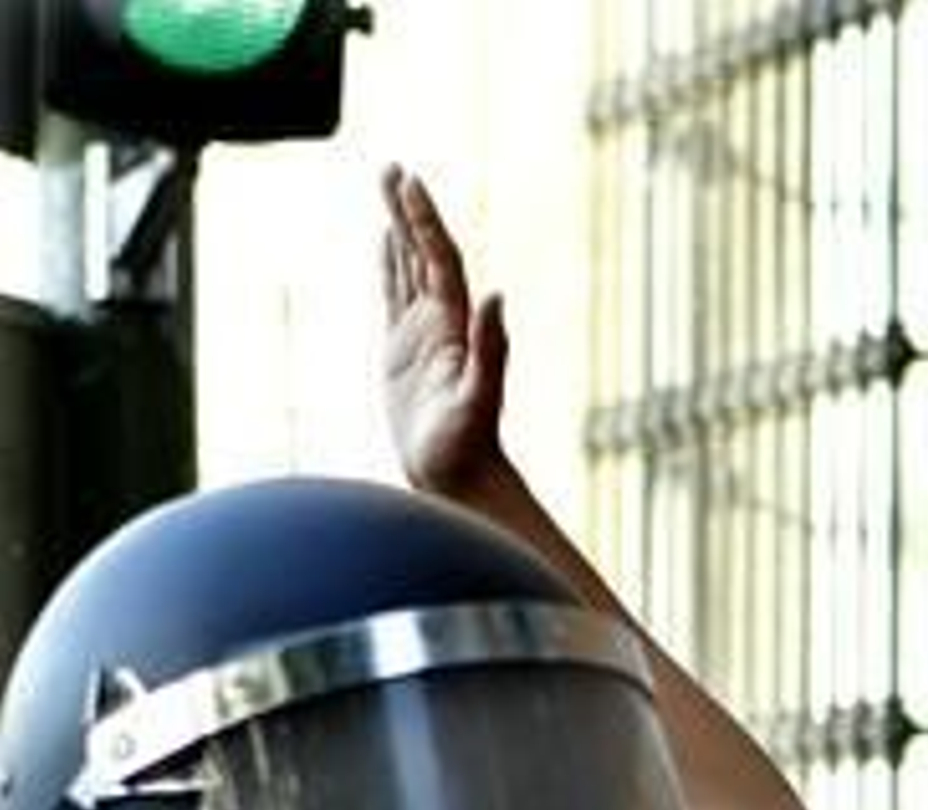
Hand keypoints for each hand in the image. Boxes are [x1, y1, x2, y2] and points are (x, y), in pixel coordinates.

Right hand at [379, 165, 508, 496]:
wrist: (458, 475)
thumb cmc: (468, 444)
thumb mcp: (480, 398)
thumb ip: (490, 349)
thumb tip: (496, 297)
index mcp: (455, 325)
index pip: (439, 259)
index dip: (425, 222)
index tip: (409, 184)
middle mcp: (442, 322)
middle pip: (423, 252)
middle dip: (408, 210)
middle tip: (392, 169)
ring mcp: (422, 334)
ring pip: (407, 267)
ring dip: (398, 227)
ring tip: (388, 186)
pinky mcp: (402, 351)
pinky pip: (393, 296)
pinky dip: (389, 265)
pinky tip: (383, 241)